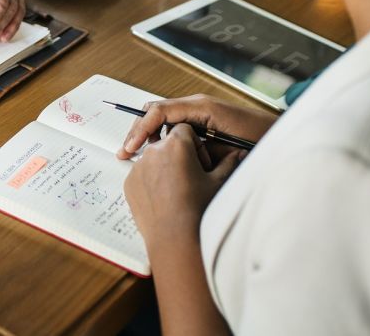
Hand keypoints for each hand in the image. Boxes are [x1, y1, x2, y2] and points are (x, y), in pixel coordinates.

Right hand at [117, 94, 275, 160]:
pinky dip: (162, 138)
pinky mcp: (203, 120)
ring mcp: (200, 111)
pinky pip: (174, 125)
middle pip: (155, 111)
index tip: (130, 148)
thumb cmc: (263, 141)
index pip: (159, 111)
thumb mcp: (227, 148)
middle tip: (125, 152)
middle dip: (138, 131)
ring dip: (148, 135)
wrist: (285, 138)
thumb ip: (198, 147)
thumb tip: (171, 152)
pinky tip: (158, 153)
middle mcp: (197, 104)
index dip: (140, 129)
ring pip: (162, 118)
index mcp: (201, 106)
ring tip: (137, 155)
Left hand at [124, 124, 242, 250]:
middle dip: (178, 155)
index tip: (200, 162)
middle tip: (190, 177)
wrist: (175, 238)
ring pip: (153, 159)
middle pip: (167, 143)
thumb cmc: (198, 210)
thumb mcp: (218, 183)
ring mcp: (138, 167)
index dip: (195, 145)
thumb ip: (229, 162)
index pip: (184, 130)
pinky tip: (164, 198)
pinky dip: (151, 181)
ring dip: (164, 167)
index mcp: (176, 145)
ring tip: (177, 191)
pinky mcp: (129, 183)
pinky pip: (142, 175)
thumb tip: (239, 152)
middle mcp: (153, 152)